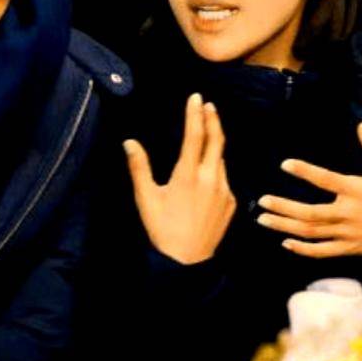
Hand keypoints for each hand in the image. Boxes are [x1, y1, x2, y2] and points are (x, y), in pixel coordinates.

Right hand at [123, 94, 235, 264]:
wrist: (186, 263)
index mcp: (187, 174)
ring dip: (214, 144)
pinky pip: (224, 178)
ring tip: (206, 134)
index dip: (195, 114)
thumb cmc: (161, 229)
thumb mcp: (146, 198)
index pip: (194, 135)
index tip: (196, 97)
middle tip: (208, 105)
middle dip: (213, 120)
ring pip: (221, 160)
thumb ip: (139, 167)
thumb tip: (130, 142)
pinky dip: (216, 168)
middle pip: (216, 141)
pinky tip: (207, 172)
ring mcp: (224, 190)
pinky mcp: (231, 203)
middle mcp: (210, 179)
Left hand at [257, 122, 361, 257]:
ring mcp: (348, 233)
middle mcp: (349, 214)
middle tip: (262, 201)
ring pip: (311, 233)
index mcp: (357, 191)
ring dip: (285, 226)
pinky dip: (303, 250)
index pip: (326, 179)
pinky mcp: (351, 248)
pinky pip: (323, 252)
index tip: (285, 164)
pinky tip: (285, 242)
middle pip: (310, 213)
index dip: (305, 171)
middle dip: (284, 207)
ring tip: (264, 219)